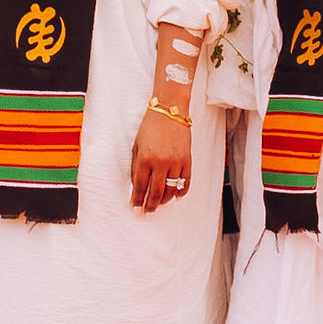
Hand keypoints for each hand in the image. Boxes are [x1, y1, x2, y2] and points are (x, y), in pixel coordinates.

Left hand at [129, 99, 194, 213]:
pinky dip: (180, 192)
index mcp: (145, 158)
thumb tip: (137, 186)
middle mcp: (161, 163)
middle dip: (150, 206)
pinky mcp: (187, 160)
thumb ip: (137, 166)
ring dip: (164, 200)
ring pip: (170, 190)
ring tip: (158, 204)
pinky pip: (185, 182)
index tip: (135, 209)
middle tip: (146, 212)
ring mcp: (176, 162)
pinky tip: (175, 196)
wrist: (170, 110)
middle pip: (155, 192)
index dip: (137, 200)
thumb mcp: (137, 145)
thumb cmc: (150, 126)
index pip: (140, 186)